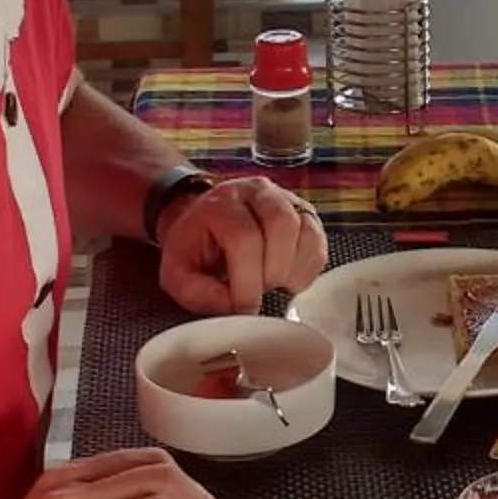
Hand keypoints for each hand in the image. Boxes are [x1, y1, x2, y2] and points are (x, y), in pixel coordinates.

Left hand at [156, 177, 326, 313]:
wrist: (207, 222)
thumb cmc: (195, 248)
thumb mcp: (179, 272)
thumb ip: (197, 292)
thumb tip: (233, 306)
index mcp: (220, 203)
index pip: (244, 238)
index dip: (247, 281)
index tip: (244, 307)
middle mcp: (255, 191)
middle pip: (281, 225)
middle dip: (273, 271)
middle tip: (259, 291)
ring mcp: (284, 198)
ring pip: (304, 230)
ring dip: (292, 269)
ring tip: (273, 283)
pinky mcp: (304, 212)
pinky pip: (318, 240)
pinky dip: (307, 268)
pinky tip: (288, 278)